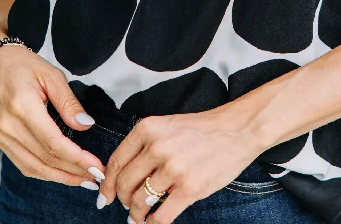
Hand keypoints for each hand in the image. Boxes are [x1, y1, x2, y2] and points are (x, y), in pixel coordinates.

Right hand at [0, 38, 105, 189]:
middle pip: (45, 159)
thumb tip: (86, 124)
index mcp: (23, 106)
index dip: (77, 158)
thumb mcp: (51, 74)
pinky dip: (43, 173)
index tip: (96, 165)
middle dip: (73, 171)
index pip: (53, 142)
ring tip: (82, 180)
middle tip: (96, 177)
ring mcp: (1, 136)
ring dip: (60, 177)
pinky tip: (60, 174)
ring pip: (33, 167)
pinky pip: (23, 164)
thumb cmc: (22, 65)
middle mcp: (9, 126)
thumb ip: (68, 101)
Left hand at [97, 109, 260, 222]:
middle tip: (126, 205)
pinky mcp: (189, 188)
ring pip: (140, 202)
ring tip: (139, 216)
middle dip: (122, 200)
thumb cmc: (201, 129)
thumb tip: (120, 174)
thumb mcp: (166, 126)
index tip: (104, 196)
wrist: (236, 130)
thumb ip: (143, 145)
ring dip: (136, 214)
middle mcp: (157, 147)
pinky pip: (161, 216)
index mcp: (148, 128)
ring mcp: (173, 169)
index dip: (107, 184)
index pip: (116, 162)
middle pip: (125, 184)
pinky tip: (153, 223)